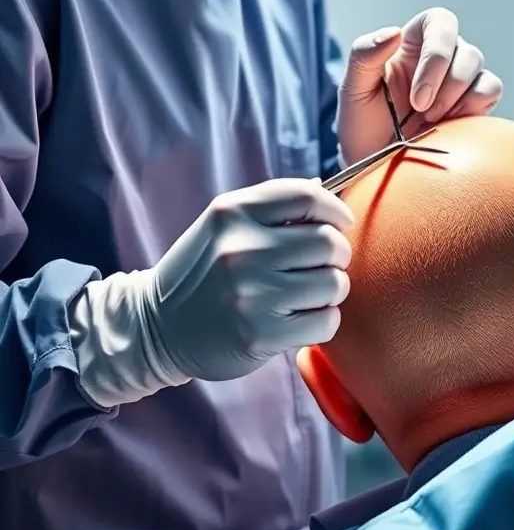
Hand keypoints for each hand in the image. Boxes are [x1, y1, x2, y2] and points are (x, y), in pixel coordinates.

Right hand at [81, 179, 352, 396]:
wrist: (156, 327)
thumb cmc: (203, 271)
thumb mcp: (224, 225)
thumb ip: (272, 207)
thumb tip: (327, 194)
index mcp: (233, 213)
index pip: (307, 197)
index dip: (335, 209)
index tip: (341, 222)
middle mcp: (241, 249)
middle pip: (328, 242)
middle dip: (336, 254)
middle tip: (322, 264)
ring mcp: (251, 294)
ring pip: (333, 283)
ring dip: (331, 288)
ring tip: (310, 292)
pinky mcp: (261, 335)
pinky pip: (326, 320)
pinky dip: (323, 319)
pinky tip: (301, 317)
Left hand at [337, 8, 502, 165]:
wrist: (376, 163)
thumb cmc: (362, 124)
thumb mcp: (353, 89)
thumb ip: (364, 55)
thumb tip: (394, 32)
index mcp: (412, 42)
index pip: (440, 22)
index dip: (438, 51)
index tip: (418, 93)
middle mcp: (441, 55)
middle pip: (466, 51)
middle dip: (444, 86)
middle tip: (420, 112)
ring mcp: (460, 78)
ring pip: (478, 70)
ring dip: (455, 98)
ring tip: (429, 121)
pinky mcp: (474, 103)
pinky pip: (490, 90)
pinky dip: (473, 108)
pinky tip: (448, 124)